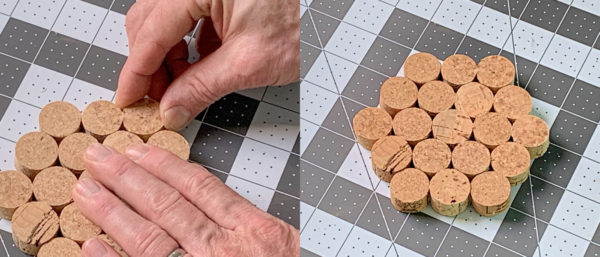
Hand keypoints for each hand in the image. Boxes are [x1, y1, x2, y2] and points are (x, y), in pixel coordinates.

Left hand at [73, 143, 298, 256]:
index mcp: (255, 232)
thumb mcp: (281, 246)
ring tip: (87, 189)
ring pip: (150, 237)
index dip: (164, 166)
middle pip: (168, 206)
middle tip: (97, 157)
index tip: (138, 151)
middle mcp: (225, 250)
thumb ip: (249, 225)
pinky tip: (90, 245)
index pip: (201, 188)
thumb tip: (208, 200)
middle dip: (127, 178)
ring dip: (113, 210)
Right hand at [116, 0, 298, 129]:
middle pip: (150, 22)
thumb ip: (203, 87)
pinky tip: (199, 69)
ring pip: (166, 21)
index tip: (127, 99)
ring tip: (182, 88)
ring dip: (168, 56)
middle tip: (158, 99)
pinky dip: (188, 46)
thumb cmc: (303, 24)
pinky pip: (188, 19)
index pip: (150, 32)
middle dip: (151, 63)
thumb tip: (172, 109)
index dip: (136, 71)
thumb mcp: (250, 63)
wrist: (332, 13)